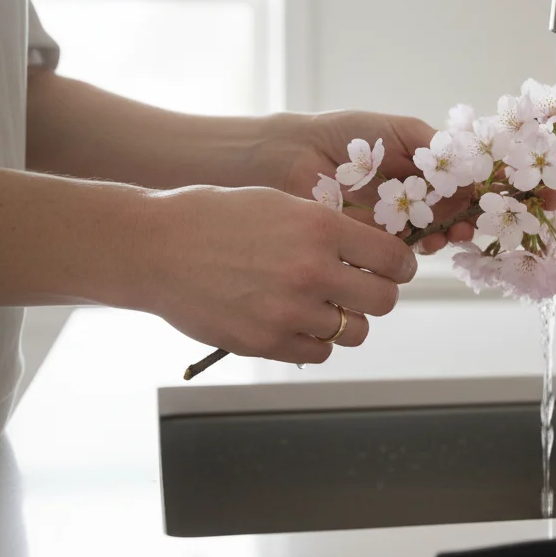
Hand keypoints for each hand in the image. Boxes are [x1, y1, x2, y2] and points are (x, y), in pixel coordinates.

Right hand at [140, 185, 415, 363]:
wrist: (156, 249)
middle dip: (377, 295)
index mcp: (320, 227)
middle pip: (384, 300)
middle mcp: (311, 270)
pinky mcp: (266, 342)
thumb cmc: (217, 219)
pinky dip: (314, 340)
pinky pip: (319, 353)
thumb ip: (329, 228)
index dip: (399, 265)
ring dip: (345, 320)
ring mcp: (289, 311)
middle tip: (361, 289)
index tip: (393, 268)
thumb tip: (374, 253)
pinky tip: (295, 321)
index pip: (394, 258)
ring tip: (321, 305)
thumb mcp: (281, 204)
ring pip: (355, 332)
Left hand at [256, 111, 475, 253]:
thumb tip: (473, 170)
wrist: (298, 154)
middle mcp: (410, 196)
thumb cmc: (347, 134)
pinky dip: (418, 247)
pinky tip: (426, 241)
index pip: (456, 186)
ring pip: (430, 234)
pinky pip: (402, 248)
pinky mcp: (373, 239)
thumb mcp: (401, 130)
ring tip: (449, 234)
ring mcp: (393, 219)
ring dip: (445, 236)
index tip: (482, 201)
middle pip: (448, 214)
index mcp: (418, 169)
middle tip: (468, 226)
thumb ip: (436, 146)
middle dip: (462, 221)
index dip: (472, 195)